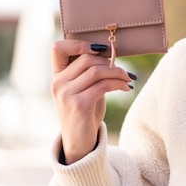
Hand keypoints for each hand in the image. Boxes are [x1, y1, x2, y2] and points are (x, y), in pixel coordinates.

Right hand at [50, 39, 134, 163]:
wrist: (79, 142)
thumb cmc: (85, 112)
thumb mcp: (85, 89)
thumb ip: (91, 72)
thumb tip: (113, 55)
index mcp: (57, 76)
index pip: (58, 47)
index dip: (79, 43)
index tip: (100, 50)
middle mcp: (57, 83)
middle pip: (87, 59)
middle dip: (110, 62)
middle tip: (124, 71)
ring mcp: (65, 94)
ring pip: (97, 70)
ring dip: (118, 72)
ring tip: (128, 79)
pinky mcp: (78, 105)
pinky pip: (103, 85)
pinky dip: (118, 84)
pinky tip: (126, 88)